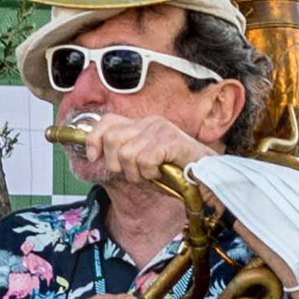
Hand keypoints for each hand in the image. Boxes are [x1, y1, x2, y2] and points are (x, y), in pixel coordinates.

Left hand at [62, 113, 199, 190]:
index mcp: (141, 125)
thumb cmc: (174, 172)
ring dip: (136, 173)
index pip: (107, 121)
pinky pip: (144, 160)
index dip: (94, 139)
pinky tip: (161, 173)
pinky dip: (149, 174)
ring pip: (126, 154)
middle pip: (111, 138)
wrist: (205, 177)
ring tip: (150, 175)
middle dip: (115, 164)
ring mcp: (160, 129)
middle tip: (134, 174)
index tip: (93, 157)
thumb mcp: (142, 163)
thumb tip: (95, 158)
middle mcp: (149, 122)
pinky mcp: (170, 140)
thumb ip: (121, 157)